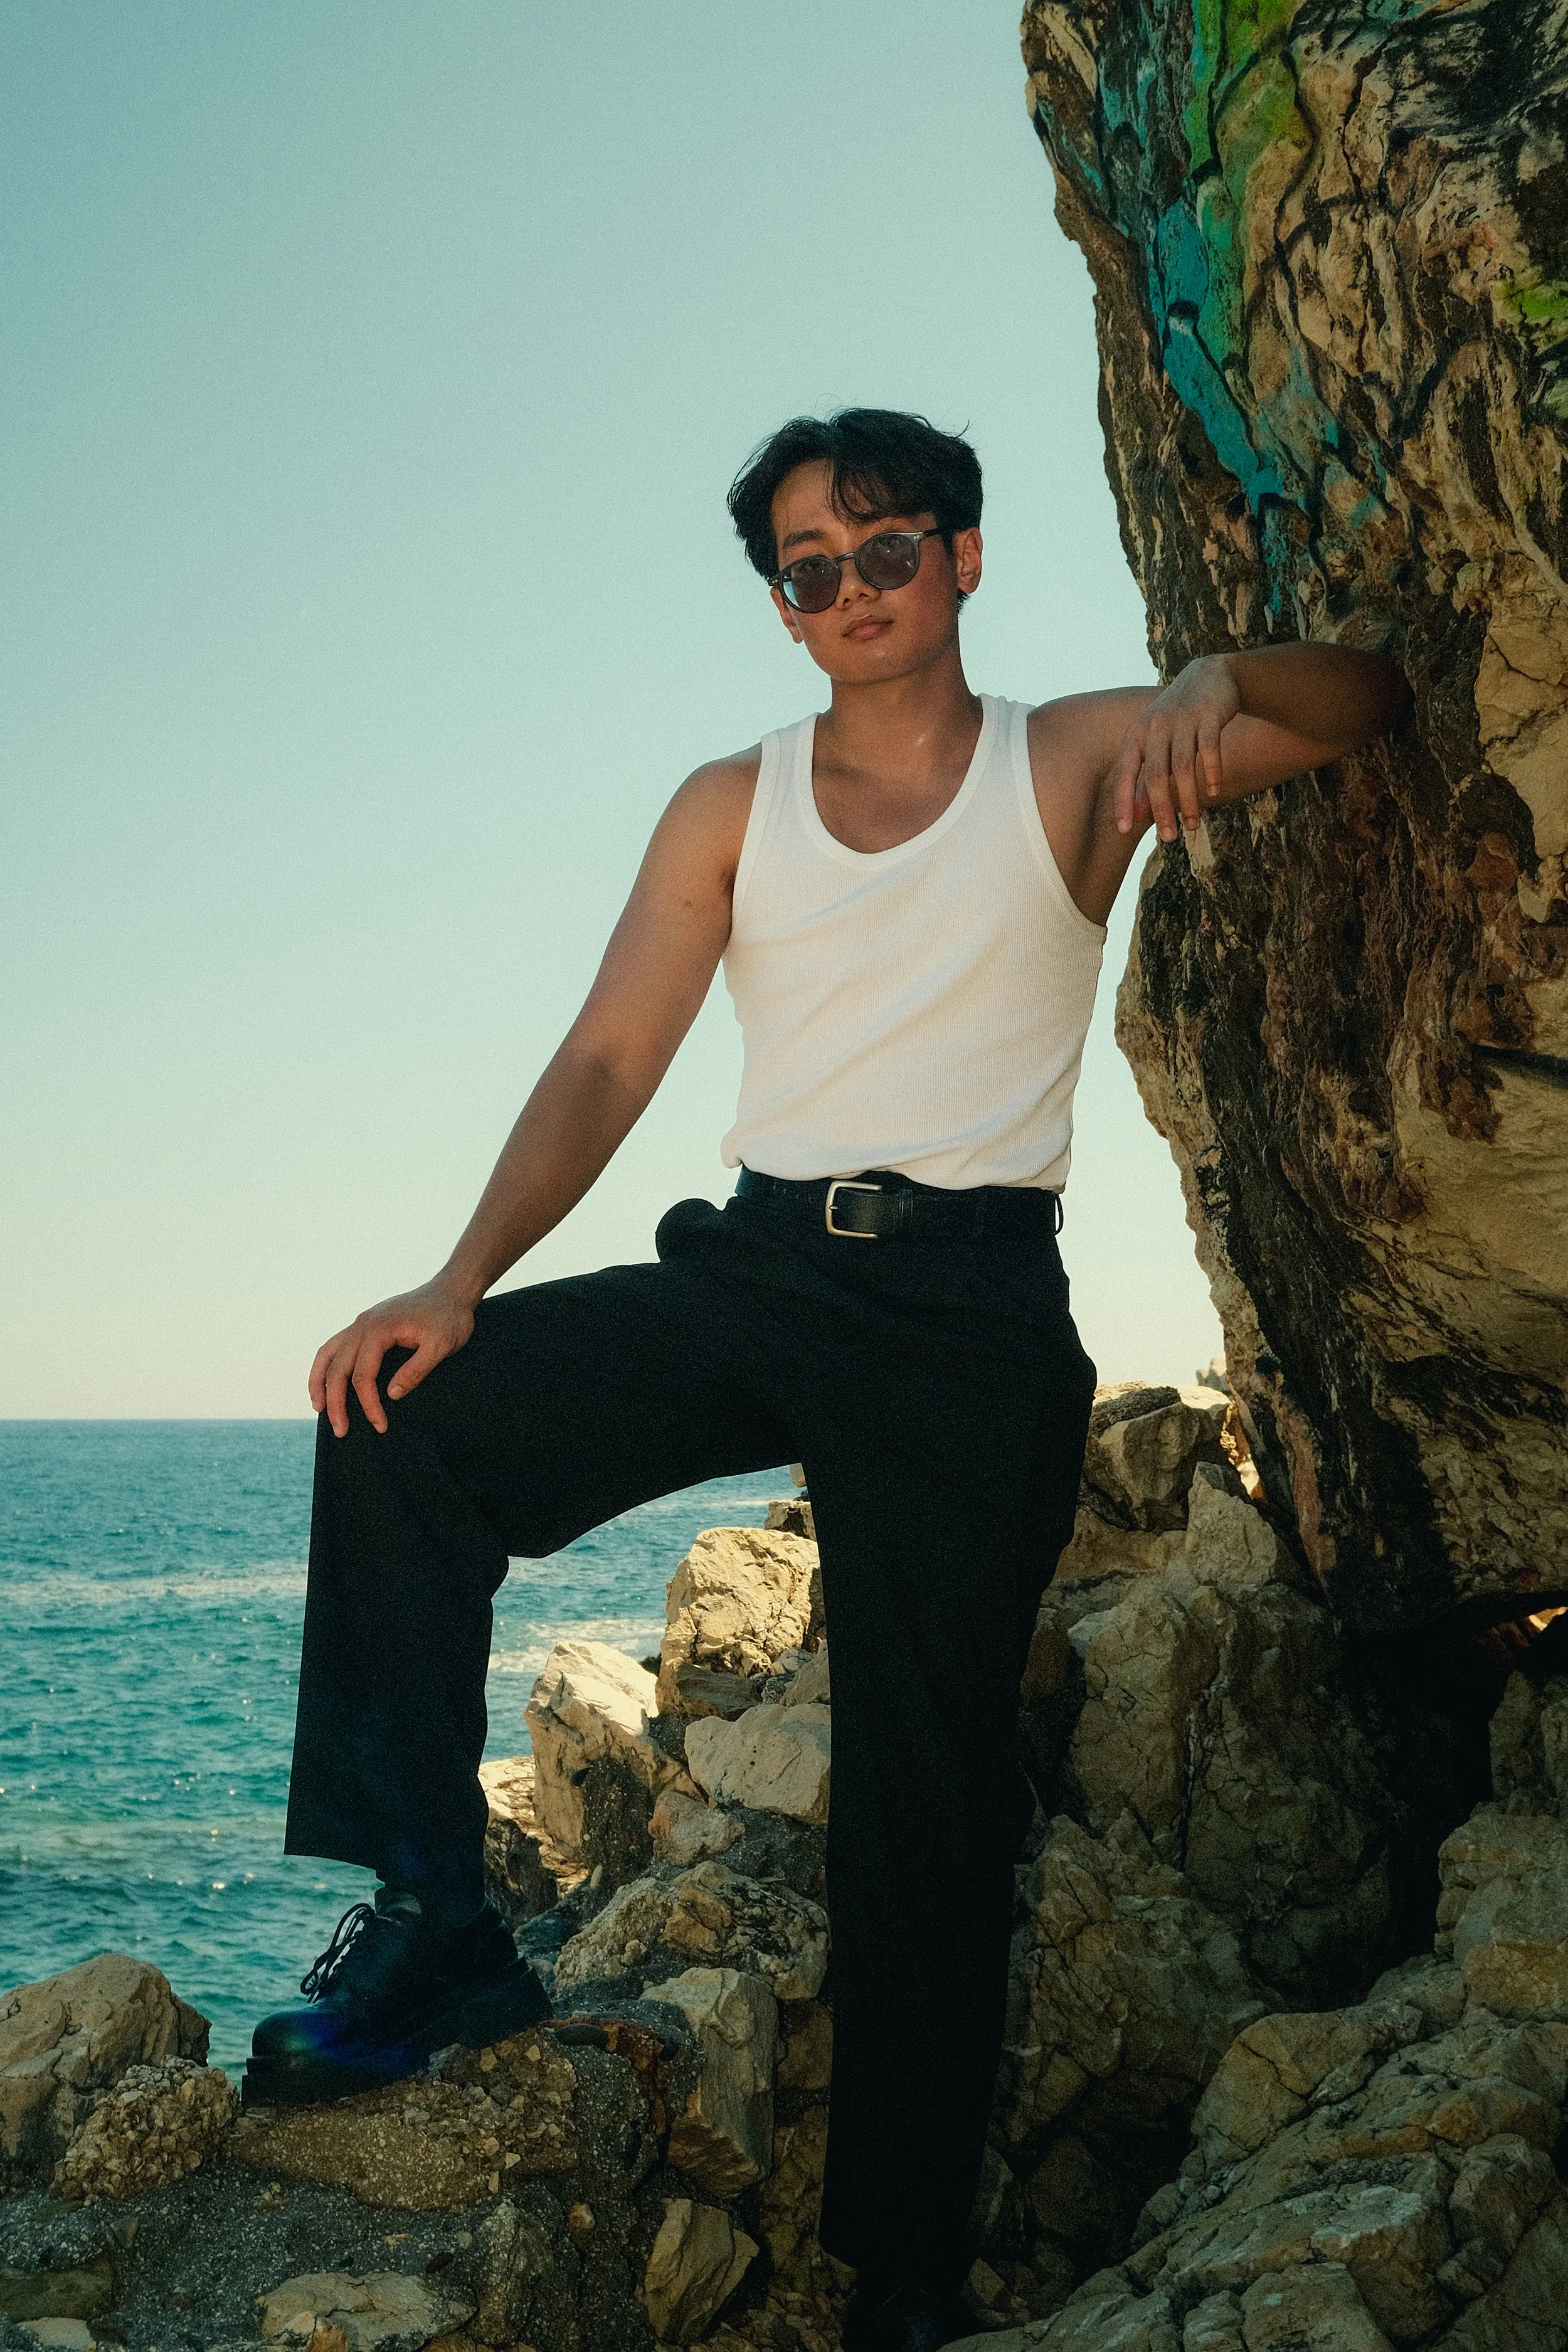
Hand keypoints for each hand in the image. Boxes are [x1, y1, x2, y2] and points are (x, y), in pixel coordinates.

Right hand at [309, 1275, 477, 1436]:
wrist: (451, 1291)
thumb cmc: (449, 1317)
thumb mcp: (441, 1346)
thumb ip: (416, 1370)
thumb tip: (391, 1395)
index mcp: (378, 1329)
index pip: (363, 1375)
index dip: (368, 1404)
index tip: (380, 1426)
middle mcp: (362, 1324)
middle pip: (338, 1368)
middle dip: (336, 1402)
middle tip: (341, 1431)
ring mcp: (361, 1322)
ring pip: (327, 1354)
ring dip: (319, 1382)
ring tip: (319, 1409)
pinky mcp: (365, 1324)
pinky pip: (336, 1345)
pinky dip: (327, 1365)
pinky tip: (327, 1381)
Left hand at [1113, 655, 1239, 839]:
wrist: (1210, 675)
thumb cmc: (1178, 719)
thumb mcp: (1156, 744)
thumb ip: (1146, 777)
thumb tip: (1136, 815)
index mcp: (1137, 734)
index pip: (1125, 772)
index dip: (1124, 801)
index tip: (1124, 830)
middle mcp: (1156, 726)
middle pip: (1156, 775)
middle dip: (1162, 809)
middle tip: (1169, 837)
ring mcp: (1182, 719)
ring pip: (1183, 767)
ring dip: (1189, 799)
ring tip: (1193, 824)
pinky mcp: (1208, 715)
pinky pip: (1209, 748)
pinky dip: (1211, 771)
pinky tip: (1214, 791)